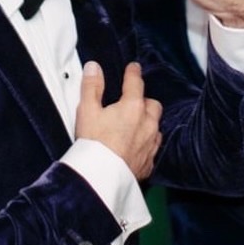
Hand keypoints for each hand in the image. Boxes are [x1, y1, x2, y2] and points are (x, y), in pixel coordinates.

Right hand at [75, 61, 161, 180]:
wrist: (100, 177)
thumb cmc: (93, 143)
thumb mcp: (87, 110)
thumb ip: (91, 86)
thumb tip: (94, 67)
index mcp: (133, 107)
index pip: (136, 83)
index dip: (133, 73)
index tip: (134, 68)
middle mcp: (147, 123)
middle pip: (153, 105)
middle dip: (145, 101)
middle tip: (132, 102)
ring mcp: (151, 144)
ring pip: (156, 126)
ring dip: (148, 122)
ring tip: (135, 124)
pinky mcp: (149, 162)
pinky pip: (153, 147)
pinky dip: (147, 143)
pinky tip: (137, 146)